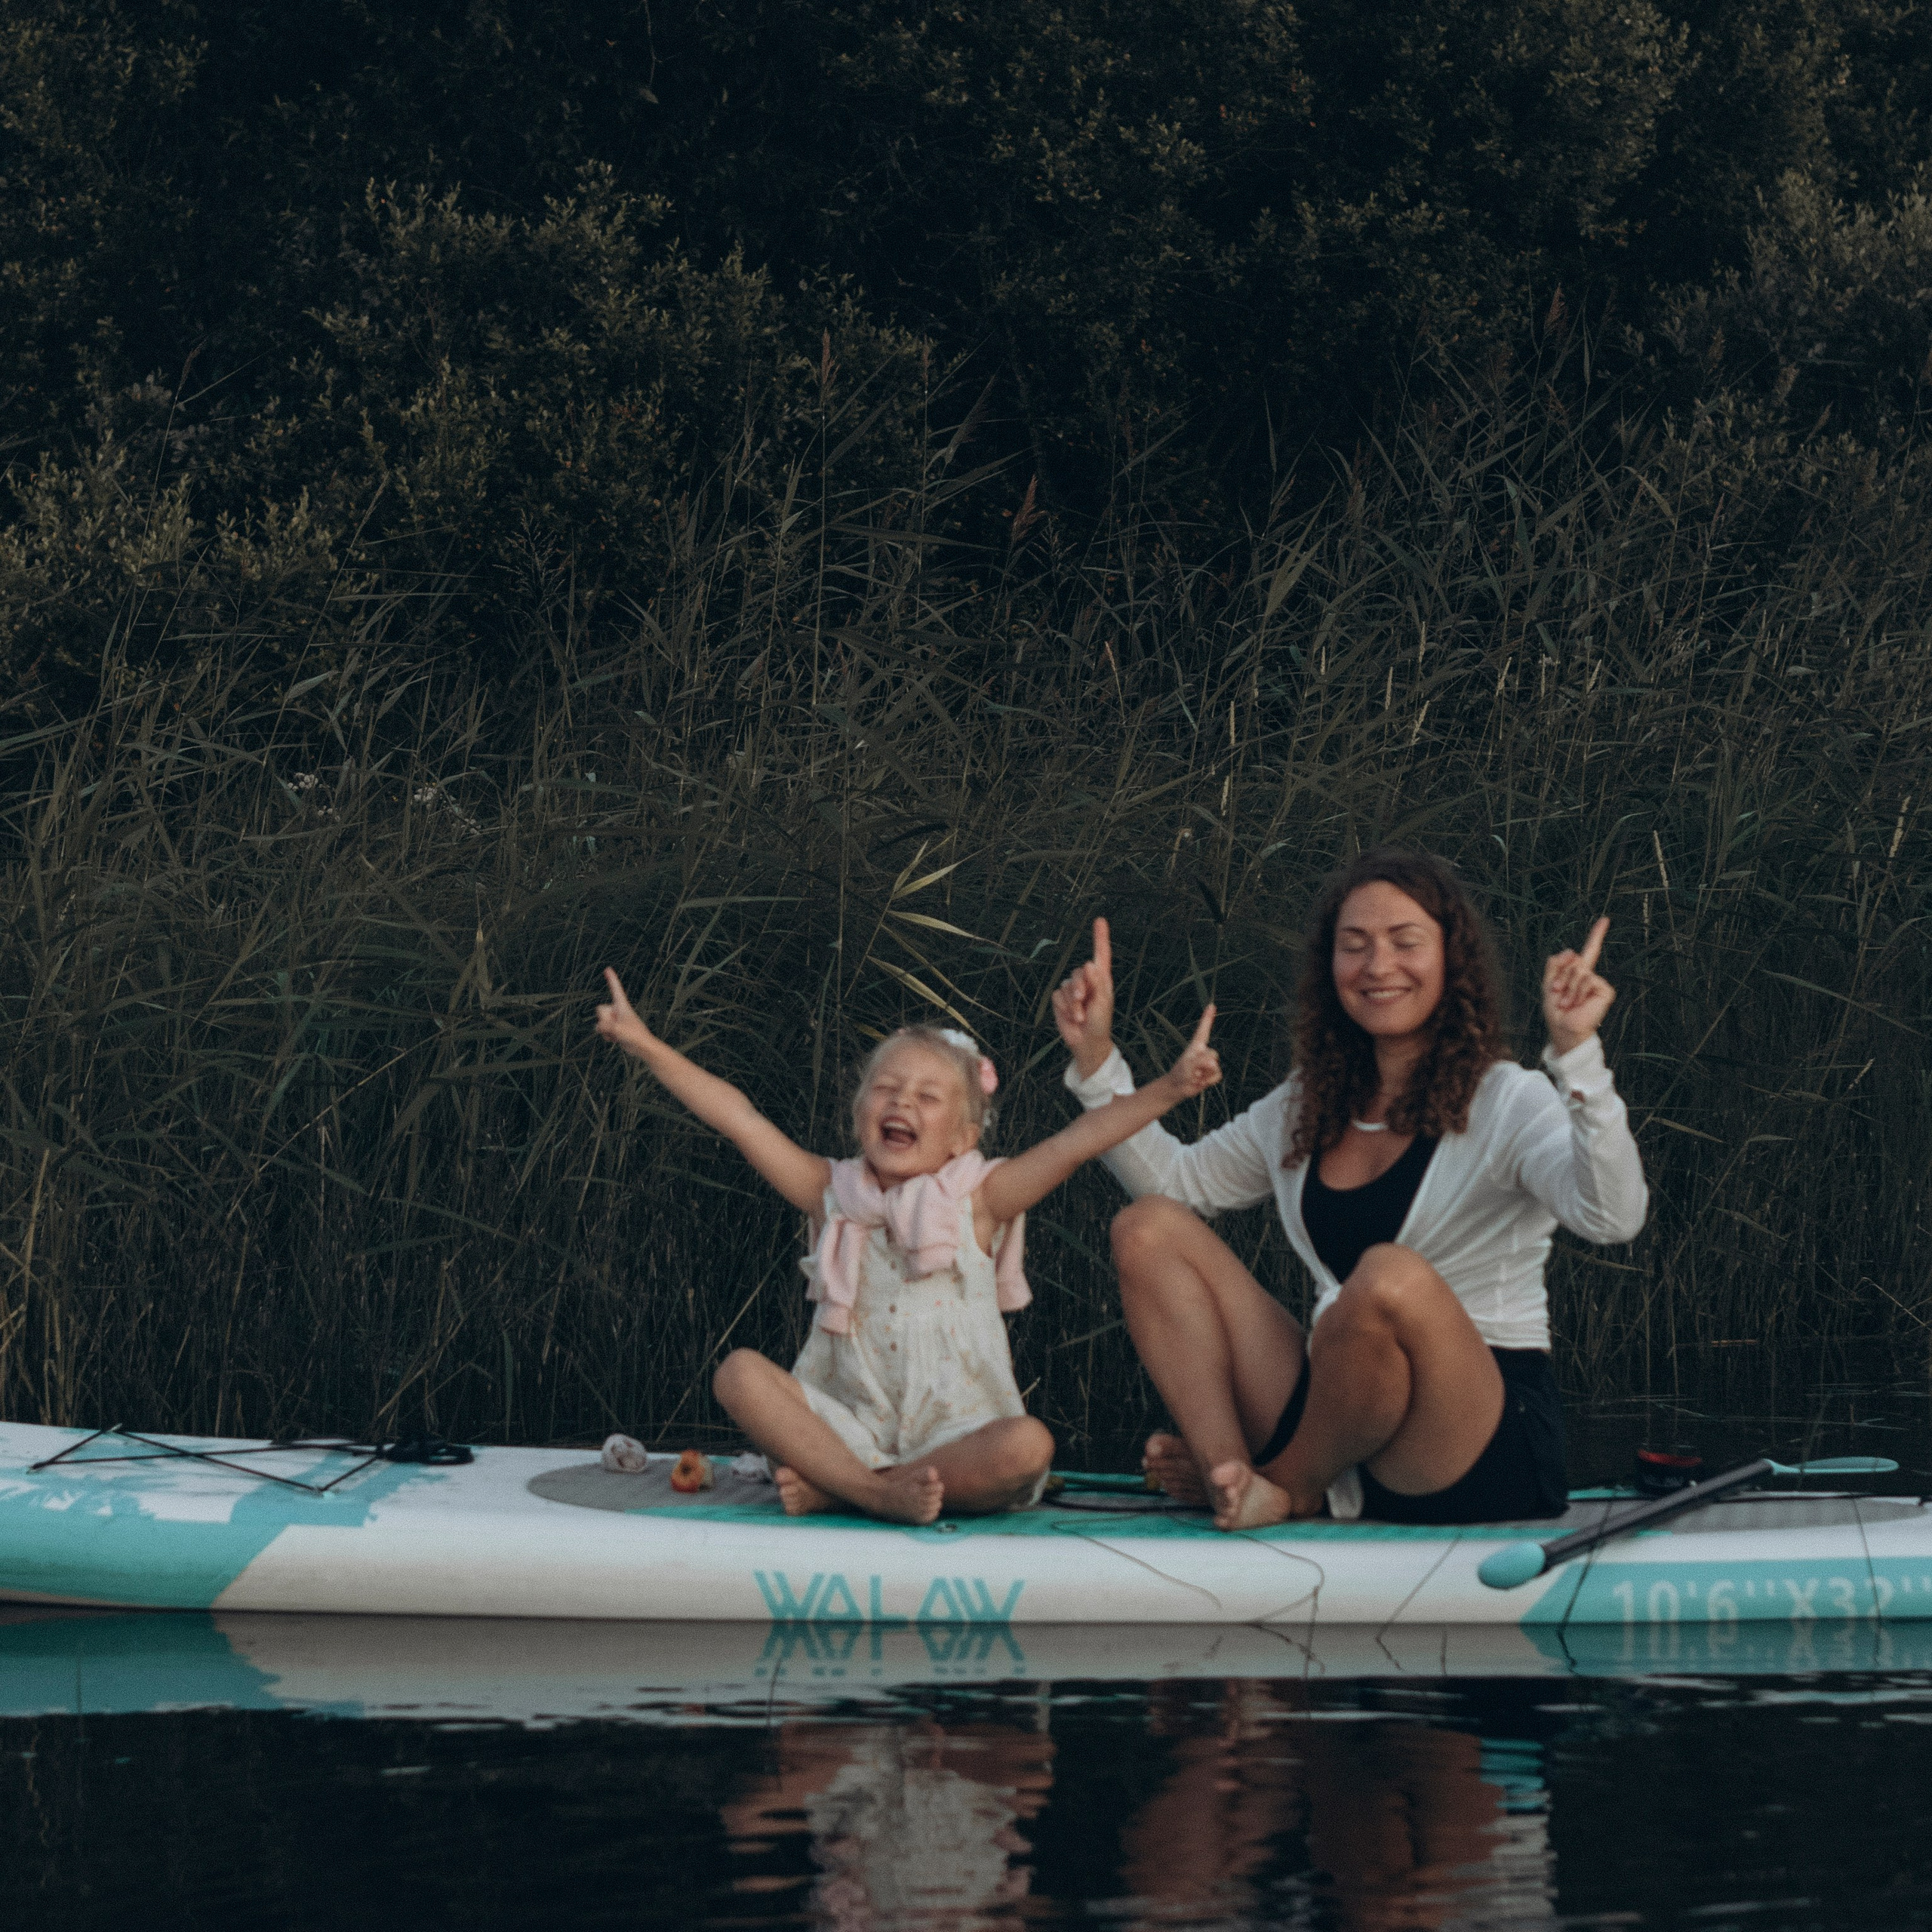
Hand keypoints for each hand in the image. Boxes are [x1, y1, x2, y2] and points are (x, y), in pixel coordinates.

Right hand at [595, 968, 658, 1060]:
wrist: (642, 1048)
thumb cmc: (636, 1036)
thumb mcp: (618, 1029)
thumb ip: (604, 1025)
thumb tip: (598, 1027)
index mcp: (622, 1006)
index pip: (616, 989)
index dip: (612, 979)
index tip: (608, 969)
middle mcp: (618, 1011)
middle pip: (600, 1009)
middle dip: (604, 1020)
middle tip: (617, 1027)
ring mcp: (615, 1020)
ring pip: (600, 1022)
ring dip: (606, 1031)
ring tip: (619, 1035)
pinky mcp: (614, 1029)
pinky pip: (602, 1030)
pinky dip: (607, 1036)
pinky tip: (617, 1039)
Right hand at [1052, 916, 1115, 1076]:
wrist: (1087, 1041)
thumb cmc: (1100, 1023)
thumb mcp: (1103, 1002)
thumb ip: (1096, 983)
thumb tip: (1089, 963)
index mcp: (1101, 979)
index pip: (1101, 954)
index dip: (1100, 937)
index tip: (1099, 920)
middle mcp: (1086, 981)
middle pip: (1078, 971)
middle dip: (1080, 987)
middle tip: (1084, 1001)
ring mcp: (1072, 990)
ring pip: (1066, 985)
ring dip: (1072, 1003)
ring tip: (1080, 1016)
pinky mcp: (1060, 999)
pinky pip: (1057, 996)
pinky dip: (1064, 1007)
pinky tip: (1071, 1016)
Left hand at [1160, 1005, 1220, 1099]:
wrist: (1177, 1088)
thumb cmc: (1179, 1073)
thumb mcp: (1189, 1065)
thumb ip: (1201, 1062)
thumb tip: (1213, 1063)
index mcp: (1196, 1046)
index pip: (1203, 1029)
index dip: (1207, 1018)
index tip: (1211, 1005)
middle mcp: (1203, 1052)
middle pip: (1213, 1054)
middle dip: (1204, 1064)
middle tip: (1193, 1071)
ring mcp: (1208, 1063)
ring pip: (1215, 1067)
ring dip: (1205, 1074)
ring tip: (1195, 1076)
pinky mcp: (1212, 1073)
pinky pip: (1217, 1076)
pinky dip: (1208, 1081)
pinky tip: (1200, 1081)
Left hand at [1543, 917, 1614, 1054]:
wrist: (1563, 1028)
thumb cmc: (1556, 1010)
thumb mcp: (1548, 983)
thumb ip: (1555, 964)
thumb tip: (1571, 950)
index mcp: (1578, 973)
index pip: (1589, 951)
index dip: (1597, 935)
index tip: (1604, 920)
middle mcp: (1590, 975)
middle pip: (1573, 961)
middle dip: (1561, 977)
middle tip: (1558, 994)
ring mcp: (1598, 983)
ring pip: (1579, 970)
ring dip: (1567, 988)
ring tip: (1567, 1002)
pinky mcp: (1605, 991)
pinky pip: (1588, 979)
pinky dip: (1577, 991)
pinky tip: (1577, 1003)